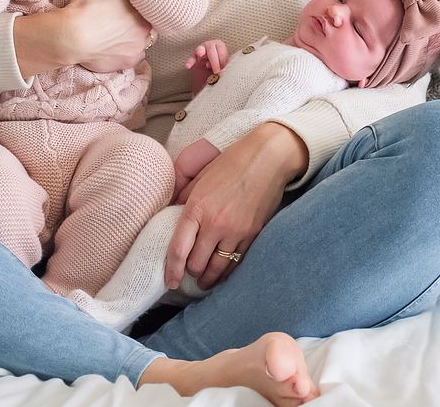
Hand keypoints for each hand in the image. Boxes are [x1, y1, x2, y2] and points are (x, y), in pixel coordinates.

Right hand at [65, 0, 154, 72]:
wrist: (72, 36)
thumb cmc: (87, 5)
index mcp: (145, 10)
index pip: (150, 6)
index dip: (140, 4)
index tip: (131, 3)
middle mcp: (147, 31)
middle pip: (147, 24)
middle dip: (137, 20)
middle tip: (122, 17)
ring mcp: (138, 50)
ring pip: (140, 42)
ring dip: (132, 37)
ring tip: (116, 33)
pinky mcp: (127, 64)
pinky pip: (130, 58)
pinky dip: (123, 53)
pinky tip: (113, 46)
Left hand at [165, 122, 306, 290]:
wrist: (268, 158)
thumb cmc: (233, 162)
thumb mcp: (201, 178)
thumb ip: (186, 200)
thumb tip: (173, 218)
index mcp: (197, 207)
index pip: (179, 249)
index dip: (172, 270)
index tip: (171, 282)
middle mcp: (215, 223)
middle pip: (197, 263)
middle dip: (191, 272)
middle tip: (188, 275)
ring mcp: (236, 231)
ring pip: (218, 267)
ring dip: (209, 277)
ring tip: (204, 282)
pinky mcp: (253, 234)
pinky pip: (237, 262)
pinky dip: (228, 270)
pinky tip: (223, 272)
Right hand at [186, 40, 228, 94]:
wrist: (213, 74)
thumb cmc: (221, 68)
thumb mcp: (225, 66)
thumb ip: (225, 66)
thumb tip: (226, 72)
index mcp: (220, 46)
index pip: (221, 49)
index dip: (222, 59)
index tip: (223, 68)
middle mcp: (210, 46)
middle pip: (211, 49)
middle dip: (214, 61)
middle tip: (217, 72)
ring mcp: (201, 50)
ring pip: (200, 49)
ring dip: (200, 51)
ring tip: (200, 54)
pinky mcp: (194, 58)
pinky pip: (191, 59)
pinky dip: (190, 62)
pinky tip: (188, 66)